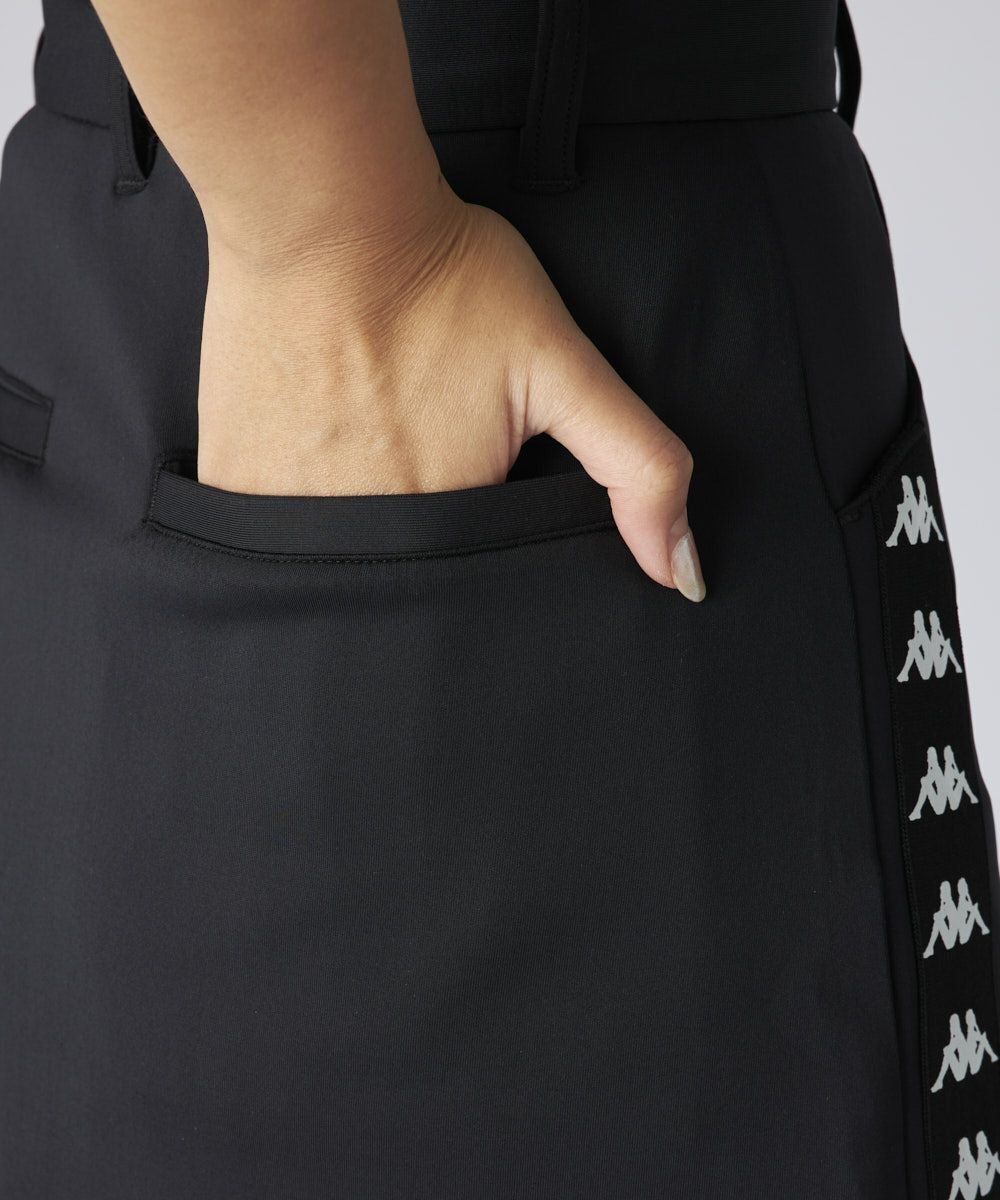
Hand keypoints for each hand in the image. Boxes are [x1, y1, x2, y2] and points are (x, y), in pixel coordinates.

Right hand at [196, 187, 705, 598]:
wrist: (324, 215)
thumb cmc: (445, 281)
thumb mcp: (565, 369)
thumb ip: (638, 468)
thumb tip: (683, 577)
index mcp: (446, 527)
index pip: (473, 591)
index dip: (479, 541)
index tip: (468, 479)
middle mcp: (358, 541)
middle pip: (402, 582)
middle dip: (420, 534)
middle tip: (413, 441)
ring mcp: (285, 518)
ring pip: (335, 563)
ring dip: (355, 523)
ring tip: (365, 440)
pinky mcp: (232, 486)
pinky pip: (270, 536)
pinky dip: (296, 507)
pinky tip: (312, 445)